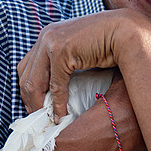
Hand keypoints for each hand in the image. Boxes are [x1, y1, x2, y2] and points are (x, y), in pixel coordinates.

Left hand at [17, 9, 150, 118]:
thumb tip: (54, 89)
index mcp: (47, 35)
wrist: (125, 30)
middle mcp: (45, 36)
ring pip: (35, 82)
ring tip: (48, 119)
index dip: (28, 90)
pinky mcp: (61, 51)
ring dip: (40, 105)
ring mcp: (51, 43)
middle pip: (25, 76)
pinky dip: (58, 103)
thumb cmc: (107, 42)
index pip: (26, 67)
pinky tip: (62, 114)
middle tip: (39, 118)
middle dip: (30, 101)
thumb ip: (64, 62)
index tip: (37, 107)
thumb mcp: (78, 51)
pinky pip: (55, 85)